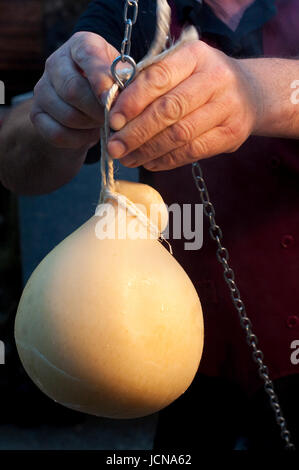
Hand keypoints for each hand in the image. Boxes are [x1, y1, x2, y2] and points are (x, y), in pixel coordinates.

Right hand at [31, 32, 118, 151]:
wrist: (88, 105)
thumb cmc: (110, 86)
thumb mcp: (122, 77)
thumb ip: (123, 82)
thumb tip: (120, 100)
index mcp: (81, 45)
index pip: (88, 56)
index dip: (100, 79)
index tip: (111, 99)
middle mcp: (55, 62)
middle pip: (73, 90)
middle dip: (97, 110)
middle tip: (114, 119)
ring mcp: (42, 89)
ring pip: (67, 115)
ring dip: (90, 125)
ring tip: (103, 124)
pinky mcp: (36, 114)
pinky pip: (58, 133)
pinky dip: (79, 139)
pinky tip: (90, 134)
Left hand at [107, 40, 261, 170]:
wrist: (251, 93)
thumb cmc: (202, 80)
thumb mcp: (181, 68)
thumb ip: (152, 82)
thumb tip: (115, 111)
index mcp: (195, 55)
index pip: (157, 77)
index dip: (132, 101)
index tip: (112, 121)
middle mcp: (215, 78)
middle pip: (168, 110)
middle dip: (136, 132)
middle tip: (114, 147)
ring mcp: (227, 107)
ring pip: (179, 135)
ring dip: (148, 150)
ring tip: (128, 158)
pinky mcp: (232, 134)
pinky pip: (192, 151)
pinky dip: (166, 160)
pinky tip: (149, 162)